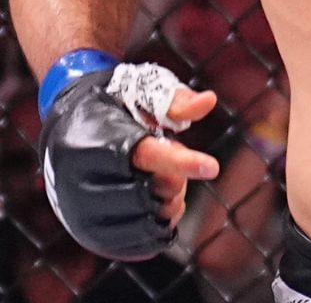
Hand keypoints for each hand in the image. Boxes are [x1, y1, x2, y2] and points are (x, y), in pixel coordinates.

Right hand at [42, 69, 220, 259]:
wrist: (70, 130)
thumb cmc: (116, 109)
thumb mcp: (145, 94)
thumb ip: (178, 102)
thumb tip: (208, 101)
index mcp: (95, 142)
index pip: (144, 155)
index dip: (180, 162)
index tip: (212, 167)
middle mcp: (78, 179)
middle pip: (145, 193)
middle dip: (173, 181)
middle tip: (172, 168)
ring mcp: (78, 210)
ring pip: (141, 222)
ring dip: (166, 206)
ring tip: (161, 185)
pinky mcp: (86, 233)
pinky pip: (134, 244)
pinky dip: (157, 229)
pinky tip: (158, 209)